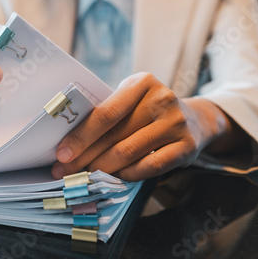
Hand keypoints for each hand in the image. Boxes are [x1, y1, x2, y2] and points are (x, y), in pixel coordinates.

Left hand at [51, 72, 230, 180]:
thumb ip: (105, 114)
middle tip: (65, 171)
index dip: (80, 136)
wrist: (195, 119)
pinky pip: (149, 166)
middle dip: (84, 156)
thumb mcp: (130, 100)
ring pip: (128, 152)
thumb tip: (68, 143)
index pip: (105, 113)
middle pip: (113, 135)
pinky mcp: (186, 147)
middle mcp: (161, 99)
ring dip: (102, 167)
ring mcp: (176, 123)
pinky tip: (115, 176)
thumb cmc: (149, 110)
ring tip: (85, 174)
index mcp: (141, 83)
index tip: (62, 153)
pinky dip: (127, 174)